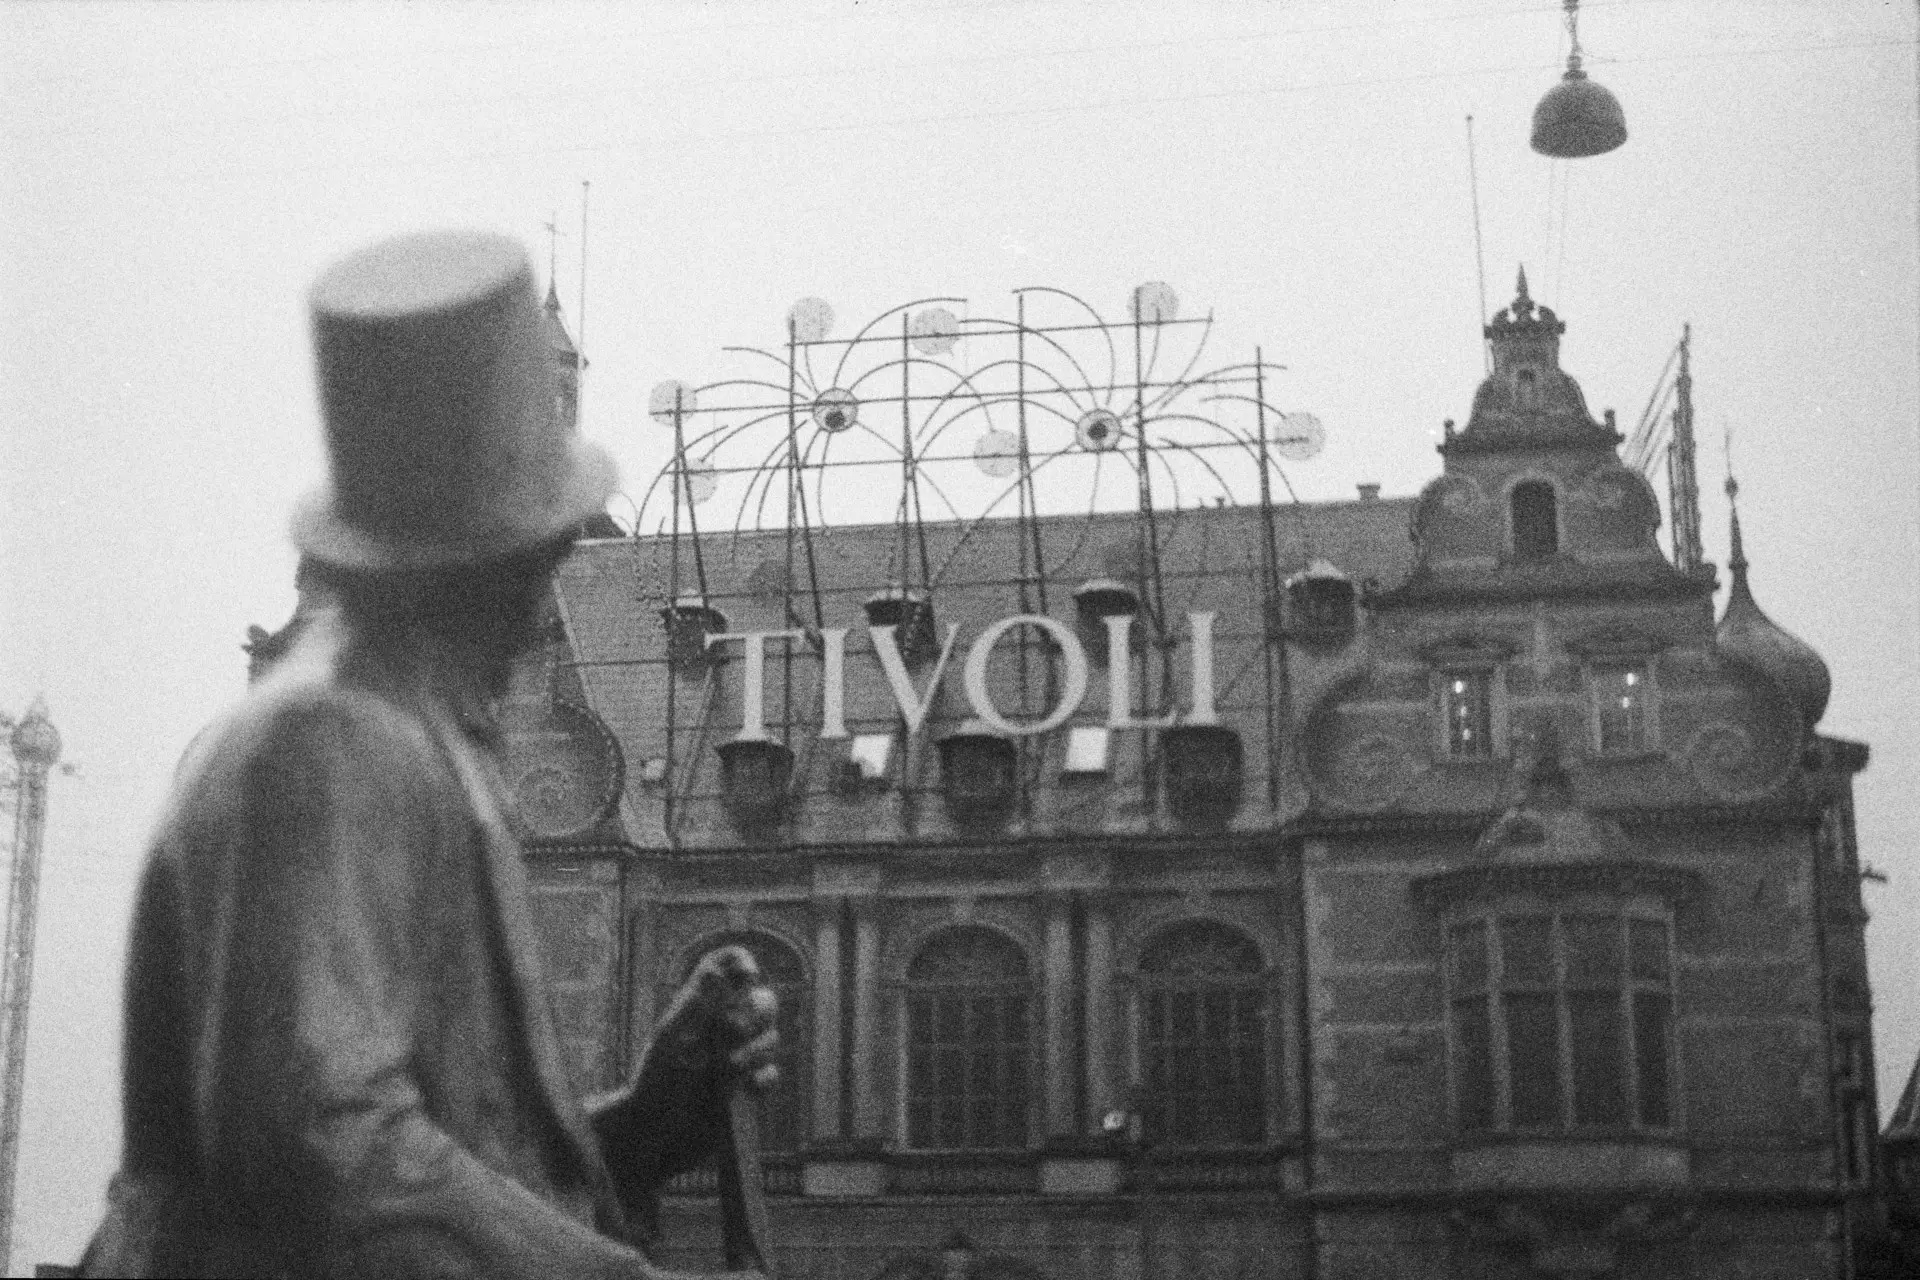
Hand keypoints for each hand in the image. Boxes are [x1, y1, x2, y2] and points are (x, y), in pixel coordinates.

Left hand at [591, 945, 780, 1213]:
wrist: (652, 1138)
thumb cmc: (653, 1086)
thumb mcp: (673, 1041)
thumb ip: (698, 1006)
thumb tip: (718, 971)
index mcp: (698, 1006)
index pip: (727, 965)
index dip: (742, 963)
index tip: (746, 978)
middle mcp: (719, 1026)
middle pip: (761, 998)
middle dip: (758, 1011)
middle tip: (734, 1031)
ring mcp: (734, 1056)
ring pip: (771, 1036)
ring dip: (757, 1049)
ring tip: (728, 1068)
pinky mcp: (744, 1087)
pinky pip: (771, 1073)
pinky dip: (764, 1079)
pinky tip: (746, 1090)